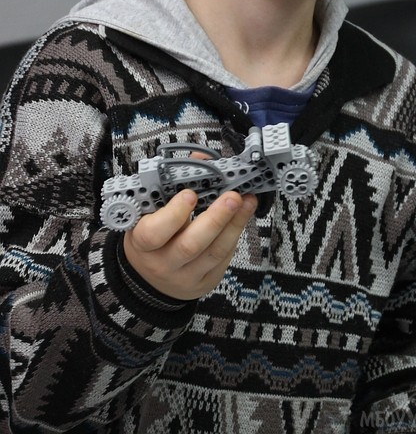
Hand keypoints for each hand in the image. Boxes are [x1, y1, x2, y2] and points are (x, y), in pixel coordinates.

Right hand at [123, 190, 256, 299]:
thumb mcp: (149, 212)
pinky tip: (242, 218)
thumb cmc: (151, 235)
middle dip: (215, 219)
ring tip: (247, 202)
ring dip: (234, 224)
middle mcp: (162, 263)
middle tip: (233, 196)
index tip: (190, 194)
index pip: (154, 232)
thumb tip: (200, 159)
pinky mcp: (204, 282)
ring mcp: (184, 276)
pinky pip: (223, 259)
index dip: (173, 214)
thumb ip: (172, 184)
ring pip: (213, 253)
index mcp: (143, 243)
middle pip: (190, 245)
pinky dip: (234, 236)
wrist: (149, 277)